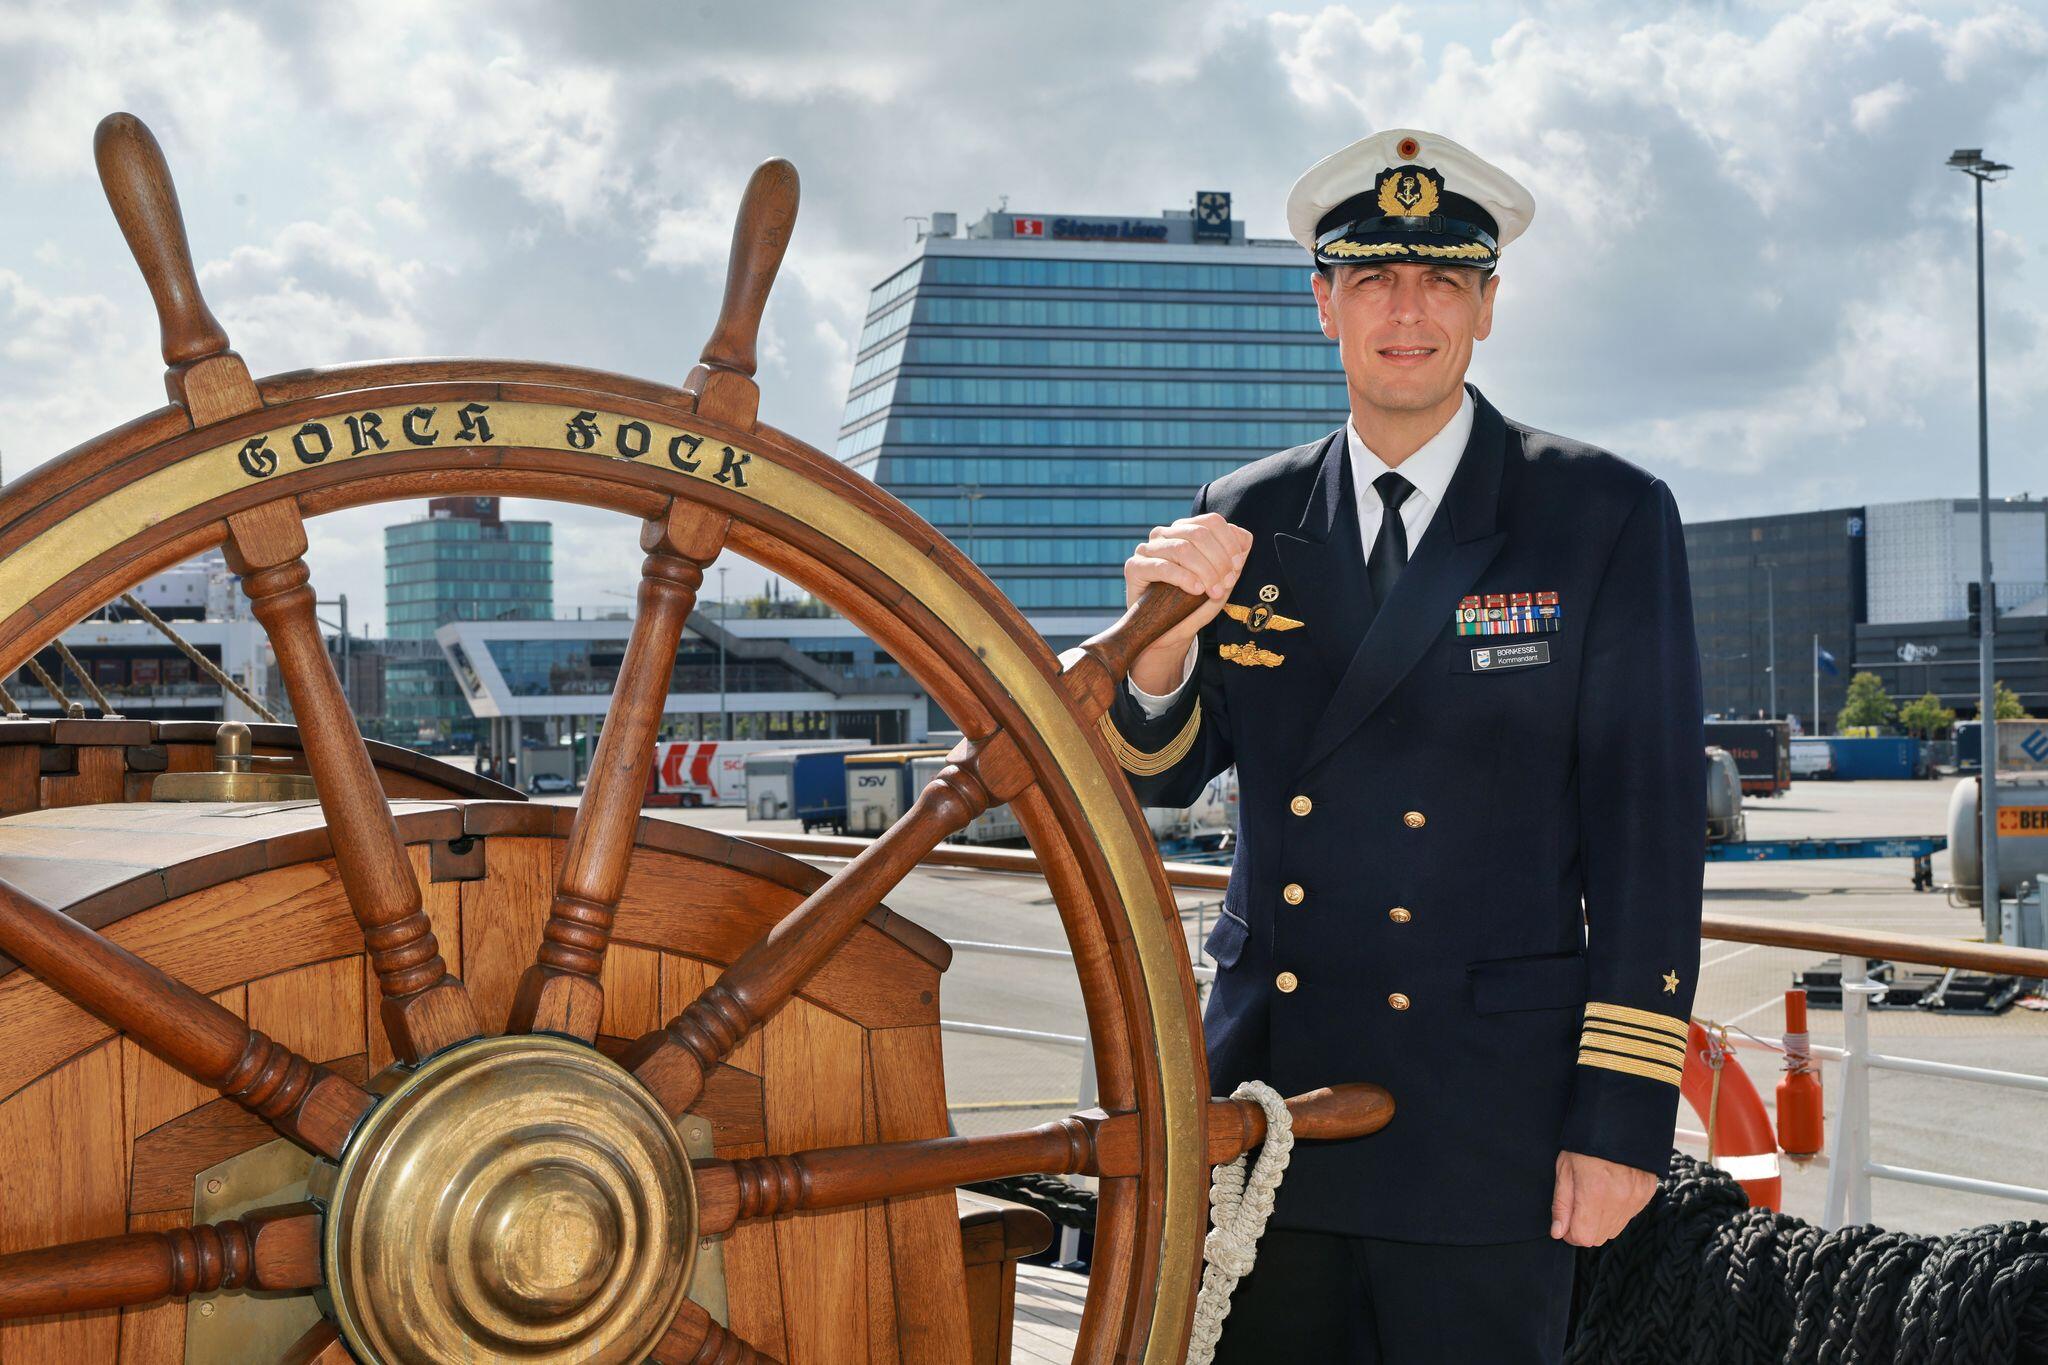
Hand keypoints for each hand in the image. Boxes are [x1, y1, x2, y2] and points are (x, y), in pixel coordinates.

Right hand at [1123, 513, 1252, 691]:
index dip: (1229, 542)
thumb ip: (1233, 562)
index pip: (1212, 521)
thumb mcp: (1220, 583)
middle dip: (1219, 559)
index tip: (1238, 567)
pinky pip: (1162, 566)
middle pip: (1199, 533)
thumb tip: (1245, 541)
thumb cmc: (1194, 605)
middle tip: (1227, 584)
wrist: (1166, 633)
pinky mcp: (1134, 566)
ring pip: (1182, 548)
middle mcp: (1166, 535)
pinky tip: (1196, 590)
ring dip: (1205, 571)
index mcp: (1186, 530)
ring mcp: (1148, 549)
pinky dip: (1183, 577)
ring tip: (1214, 592)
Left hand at [1549, 1150, 1654, 1246]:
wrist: (1619, 1120)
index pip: (1583, 1237)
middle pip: (1599, 1237)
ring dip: (1601, 1221)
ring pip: (1614, 1230)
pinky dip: (1616, 1211)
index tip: (1567, 1220)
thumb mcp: (1564, 1169)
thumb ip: (1561, 1204)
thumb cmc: (1584, 1143)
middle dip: (1585, 1228)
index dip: (1570, 1233)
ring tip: (1594, 1195)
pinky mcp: (1646, 1194)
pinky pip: (1628, 1216)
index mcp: (1593, 1192)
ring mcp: (1635, 1198)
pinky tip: (1610, 1190)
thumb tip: (1558, 1233)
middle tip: (1579, 1205)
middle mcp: (1618, 1199)